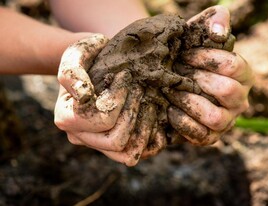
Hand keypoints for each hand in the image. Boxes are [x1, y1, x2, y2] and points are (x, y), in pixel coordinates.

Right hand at [54, 34, 165, 165]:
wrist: (100, 62)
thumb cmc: (90, 56)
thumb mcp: (78, 53)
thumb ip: (72, 72)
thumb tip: (83, 96)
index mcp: (67, 118)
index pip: (101, 120)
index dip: (118, 99)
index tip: (125, 76)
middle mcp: (81, 137)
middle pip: (115, 141)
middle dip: (134, 113)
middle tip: (141, 89)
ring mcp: (99, 145)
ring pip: (127, 155)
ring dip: (145, 128)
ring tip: (149, 102)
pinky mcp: (116, 148)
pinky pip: (138, 155)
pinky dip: (151, 139)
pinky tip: (154, 116)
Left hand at [167, 6, 253, 145]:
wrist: (170, 78)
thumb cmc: (188, 53)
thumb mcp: (200, 30)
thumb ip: (216, 20)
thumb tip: (219, 33)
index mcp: (243, 75)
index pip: (234, 66)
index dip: (208, 59)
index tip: (185, 55)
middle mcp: (239, 100)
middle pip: (228, 91)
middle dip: (198, 80)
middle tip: (177, 73)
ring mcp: (226, 121)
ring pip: (216, 118)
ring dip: (190, 102)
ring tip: (171, 91)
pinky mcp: (210, 137)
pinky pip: (201, 135)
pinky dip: (183, 123)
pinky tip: (170, 109)